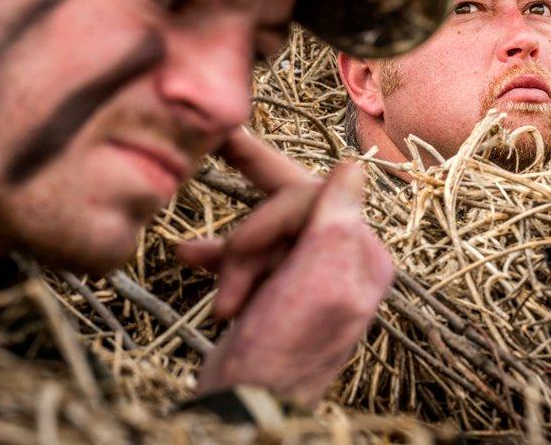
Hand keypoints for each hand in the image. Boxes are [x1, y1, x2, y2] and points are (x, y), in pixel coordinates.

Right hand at [177, 129, 394, 405]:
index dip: (272, 213)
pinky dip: (222, 259)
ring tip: (195, 265)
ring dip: (230, 252)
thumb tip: (355, 164)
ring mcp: (311, 279)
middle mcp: (343, 263)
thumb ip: (338, 220)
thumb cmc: (280, 353)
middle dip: (252, 213)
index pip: (317, 197)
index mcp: (361, 257)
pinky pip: (251, 256)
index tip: (240, 245)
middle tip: (223, 143)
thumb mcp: (316, 282)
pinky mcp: (280, 294)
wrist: (245, 408)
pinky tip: (190, 257)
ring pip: (265, 233)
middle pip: (294, 207)